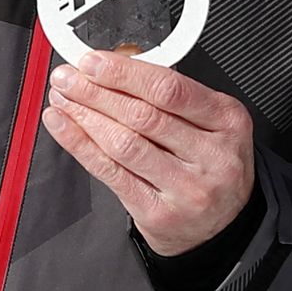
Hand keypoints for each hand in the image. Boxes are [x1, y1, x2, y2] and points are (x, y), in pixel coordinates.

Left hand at [46, 52, 258, 256]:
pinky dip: (80, 145)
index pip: (170, 89)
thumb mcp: (212, 124)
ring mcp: (185, 188)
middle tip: (68, 78)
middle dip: (96, 92)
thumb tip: (115, 70)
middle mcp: (211, 155)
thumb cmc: (212, 168)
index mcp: (227, 122)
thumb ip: (171, 97)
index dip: (125, 73)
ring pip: (123, 143)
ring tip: (64, 99)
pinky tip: (64, 126)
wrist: (223, 227)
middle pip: (142, 115)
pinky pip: (110, 172)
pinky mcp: (158, 212)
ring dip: (85, 116)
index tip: (94, 63)